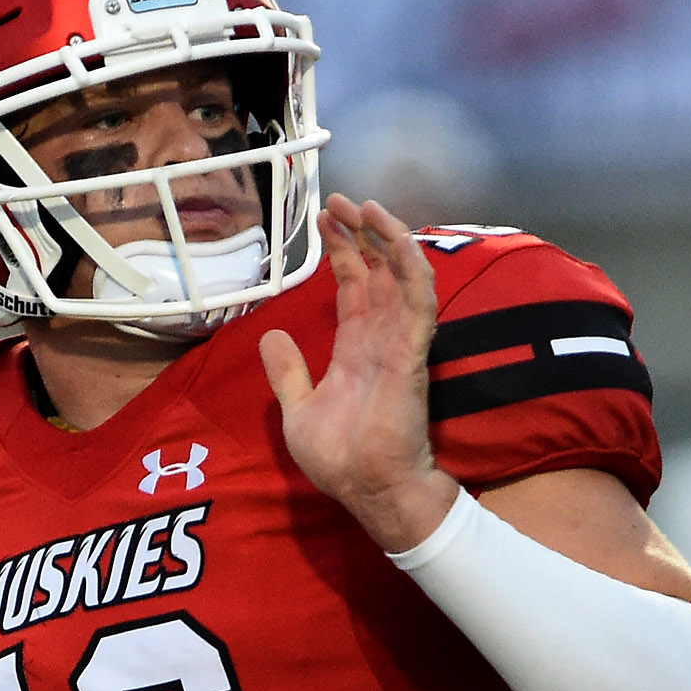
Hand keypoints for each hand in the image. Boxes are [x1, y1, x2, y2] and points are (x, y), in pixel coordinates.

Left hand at [258, 194, 457, 551]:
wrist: (369, 490)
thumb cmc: (340, 458)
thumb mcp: (298, 408)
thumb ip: (288, 371)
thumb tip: (271, 335)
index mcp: (355, 348)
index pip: (354, 287)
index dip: (343, 252)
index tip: (326, 218)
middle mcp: (380, 338)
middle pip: (377, 271)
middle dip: (361, 233)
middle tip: (341, 199)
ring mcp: (399, 343)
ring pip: (403, 276)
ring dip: (388, 238)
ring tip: (367, 206)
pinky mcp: (412, 353)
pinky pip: (418, 302)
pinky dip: (412, 268)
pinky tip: (399, 239)